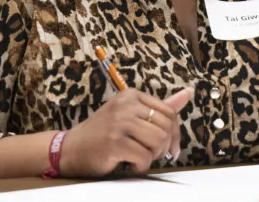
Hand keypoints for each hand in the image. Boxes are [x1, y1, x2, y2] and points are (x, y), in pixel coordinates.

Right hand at [59, 88, 191, 176]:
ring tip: (138, 158)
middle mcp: (126, 105)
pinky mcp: (114, 142)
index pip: (170, 113)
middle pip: (166, 128)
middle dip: (163, 147)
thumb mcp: (130, 115)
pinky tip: (129, 164)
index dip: (175, 134)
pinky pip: (145, 157)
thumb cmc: (103, 134)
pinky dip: (140, 166)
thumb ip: (159, 107)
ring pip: (158, 142)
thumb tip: (188, 93)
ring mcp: (119, 122)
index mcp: (131, 95)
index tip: (170, 148)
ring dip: (152, 157)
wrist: (70, 149)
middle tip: (150, 155)